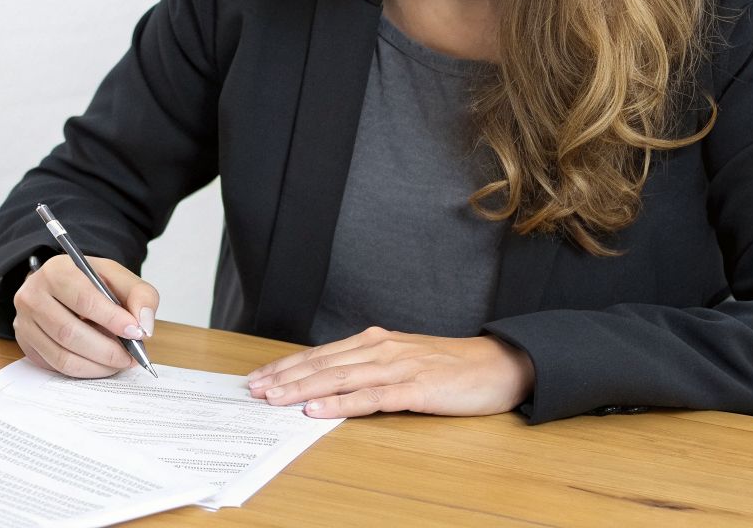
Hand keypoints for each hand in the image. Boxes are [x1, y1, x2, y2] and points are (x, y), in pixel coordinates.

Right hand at [13, 254, 159, 377]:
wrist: (62, 287)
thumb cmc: (90, 282)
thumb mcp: (118, 277)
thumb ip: (140, 296)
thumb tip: (144, 327)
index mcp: (56, 271)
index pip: (83, 299)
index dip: (111, 319)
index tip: (136, 332)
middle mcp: (32, 296)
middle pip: (69, 332)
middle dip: (107, 350)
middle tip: (131, 357)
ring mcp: (25, 322)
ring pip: (62, 355)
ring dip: (97, 365)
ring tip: (119, 361)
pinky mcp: (26, 344)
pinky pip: (56, 366)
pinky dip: (84, 371)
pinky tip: (100, 363)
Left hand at [245, 327, 534, 418]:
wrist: (499, 365)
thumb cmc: (449, 367)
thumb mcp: (403, 361)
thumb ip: (369, 367)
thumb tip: (332, 383)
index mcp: (375, 342)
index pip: (321, 354)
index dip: (288, 365)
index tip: (259, 376)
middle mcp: (380, 350)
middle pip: (322, 364)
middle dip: (284, 377)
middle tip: (253, 389)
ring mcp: (397, 368)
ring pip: (338, 379)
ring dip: (302, 390)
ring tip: (273, 398)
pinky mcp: (415, 390)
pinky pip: (370, 398)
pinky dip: (340, 404)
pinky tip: (317, 411)